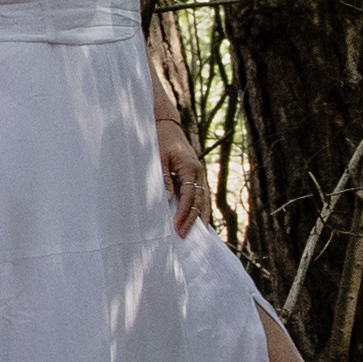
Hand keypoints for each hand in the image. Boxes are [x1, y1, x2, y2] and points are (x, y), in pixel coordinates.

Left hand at [158, 112, 212, 237]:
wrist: (166, 125)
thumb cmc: (159, 140)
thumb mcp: (158, 159)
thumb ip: (163, 180)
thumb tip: (167, 202)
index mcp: (190, 167)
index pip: (189, 196)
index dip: (183, 213)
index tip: (176, 227)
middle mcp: (198, 172)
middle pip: (199, 201)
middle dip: (193, 220)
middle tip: (184, 236)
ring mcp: (200, 173)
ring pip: (204, 199)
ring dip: (201, 216)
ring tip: (199, 235)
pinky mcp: (197, 175)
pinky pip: (202, 195)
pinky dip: (201, 208)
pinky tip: (199, 219)